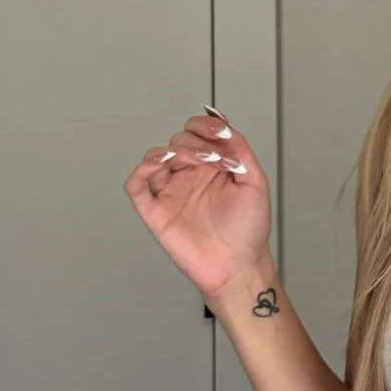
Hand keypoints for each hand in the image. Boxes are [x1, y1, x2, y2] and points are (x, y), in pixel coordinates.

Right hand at [123, 109, 272, 301]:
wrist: (238, 266)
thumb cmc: (248, 230)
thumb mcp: (255, 182)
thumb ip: (240, 150)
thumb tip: (224, 126)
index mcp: (213, 166)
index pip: (200, 132)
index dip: (206, 124)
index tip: (220, 130)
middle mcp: (190, 176)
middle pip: (179, 140)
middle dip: (196, 141)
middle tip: (215, 158)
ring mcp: (171, 192)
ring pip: (156, 157)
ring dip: (173, 150)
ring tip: (195, 159)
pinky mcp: (156, 211)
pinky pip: (136, 186)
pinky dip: (140, 170)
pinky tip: (156, 164)